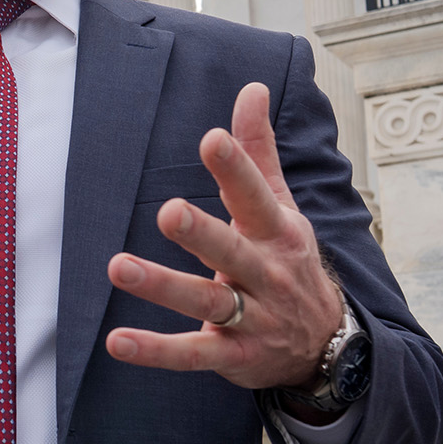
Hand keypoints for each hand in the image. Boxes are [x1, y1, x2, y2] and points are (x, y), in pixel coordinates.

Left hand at [105, 82, 343, 391]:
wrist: (326, 345)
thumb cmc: (286, 260)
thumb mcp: (280, 206)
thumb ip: (258, 150)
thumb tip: (250, 87)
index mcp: (276, 231)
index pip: (255, 195)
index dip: (236, 168)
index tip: (213, 140)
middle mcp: (265, 273)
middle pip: (231, 251)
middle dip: (202, 232)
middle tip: (169, 211)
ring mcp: (251, 318)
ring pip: (205, 302)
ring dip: (163, 286)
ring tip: (118, 267)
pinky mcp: (233, 356)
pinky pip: (192, 354)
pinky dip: (155, 350)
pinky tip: (117, 342)